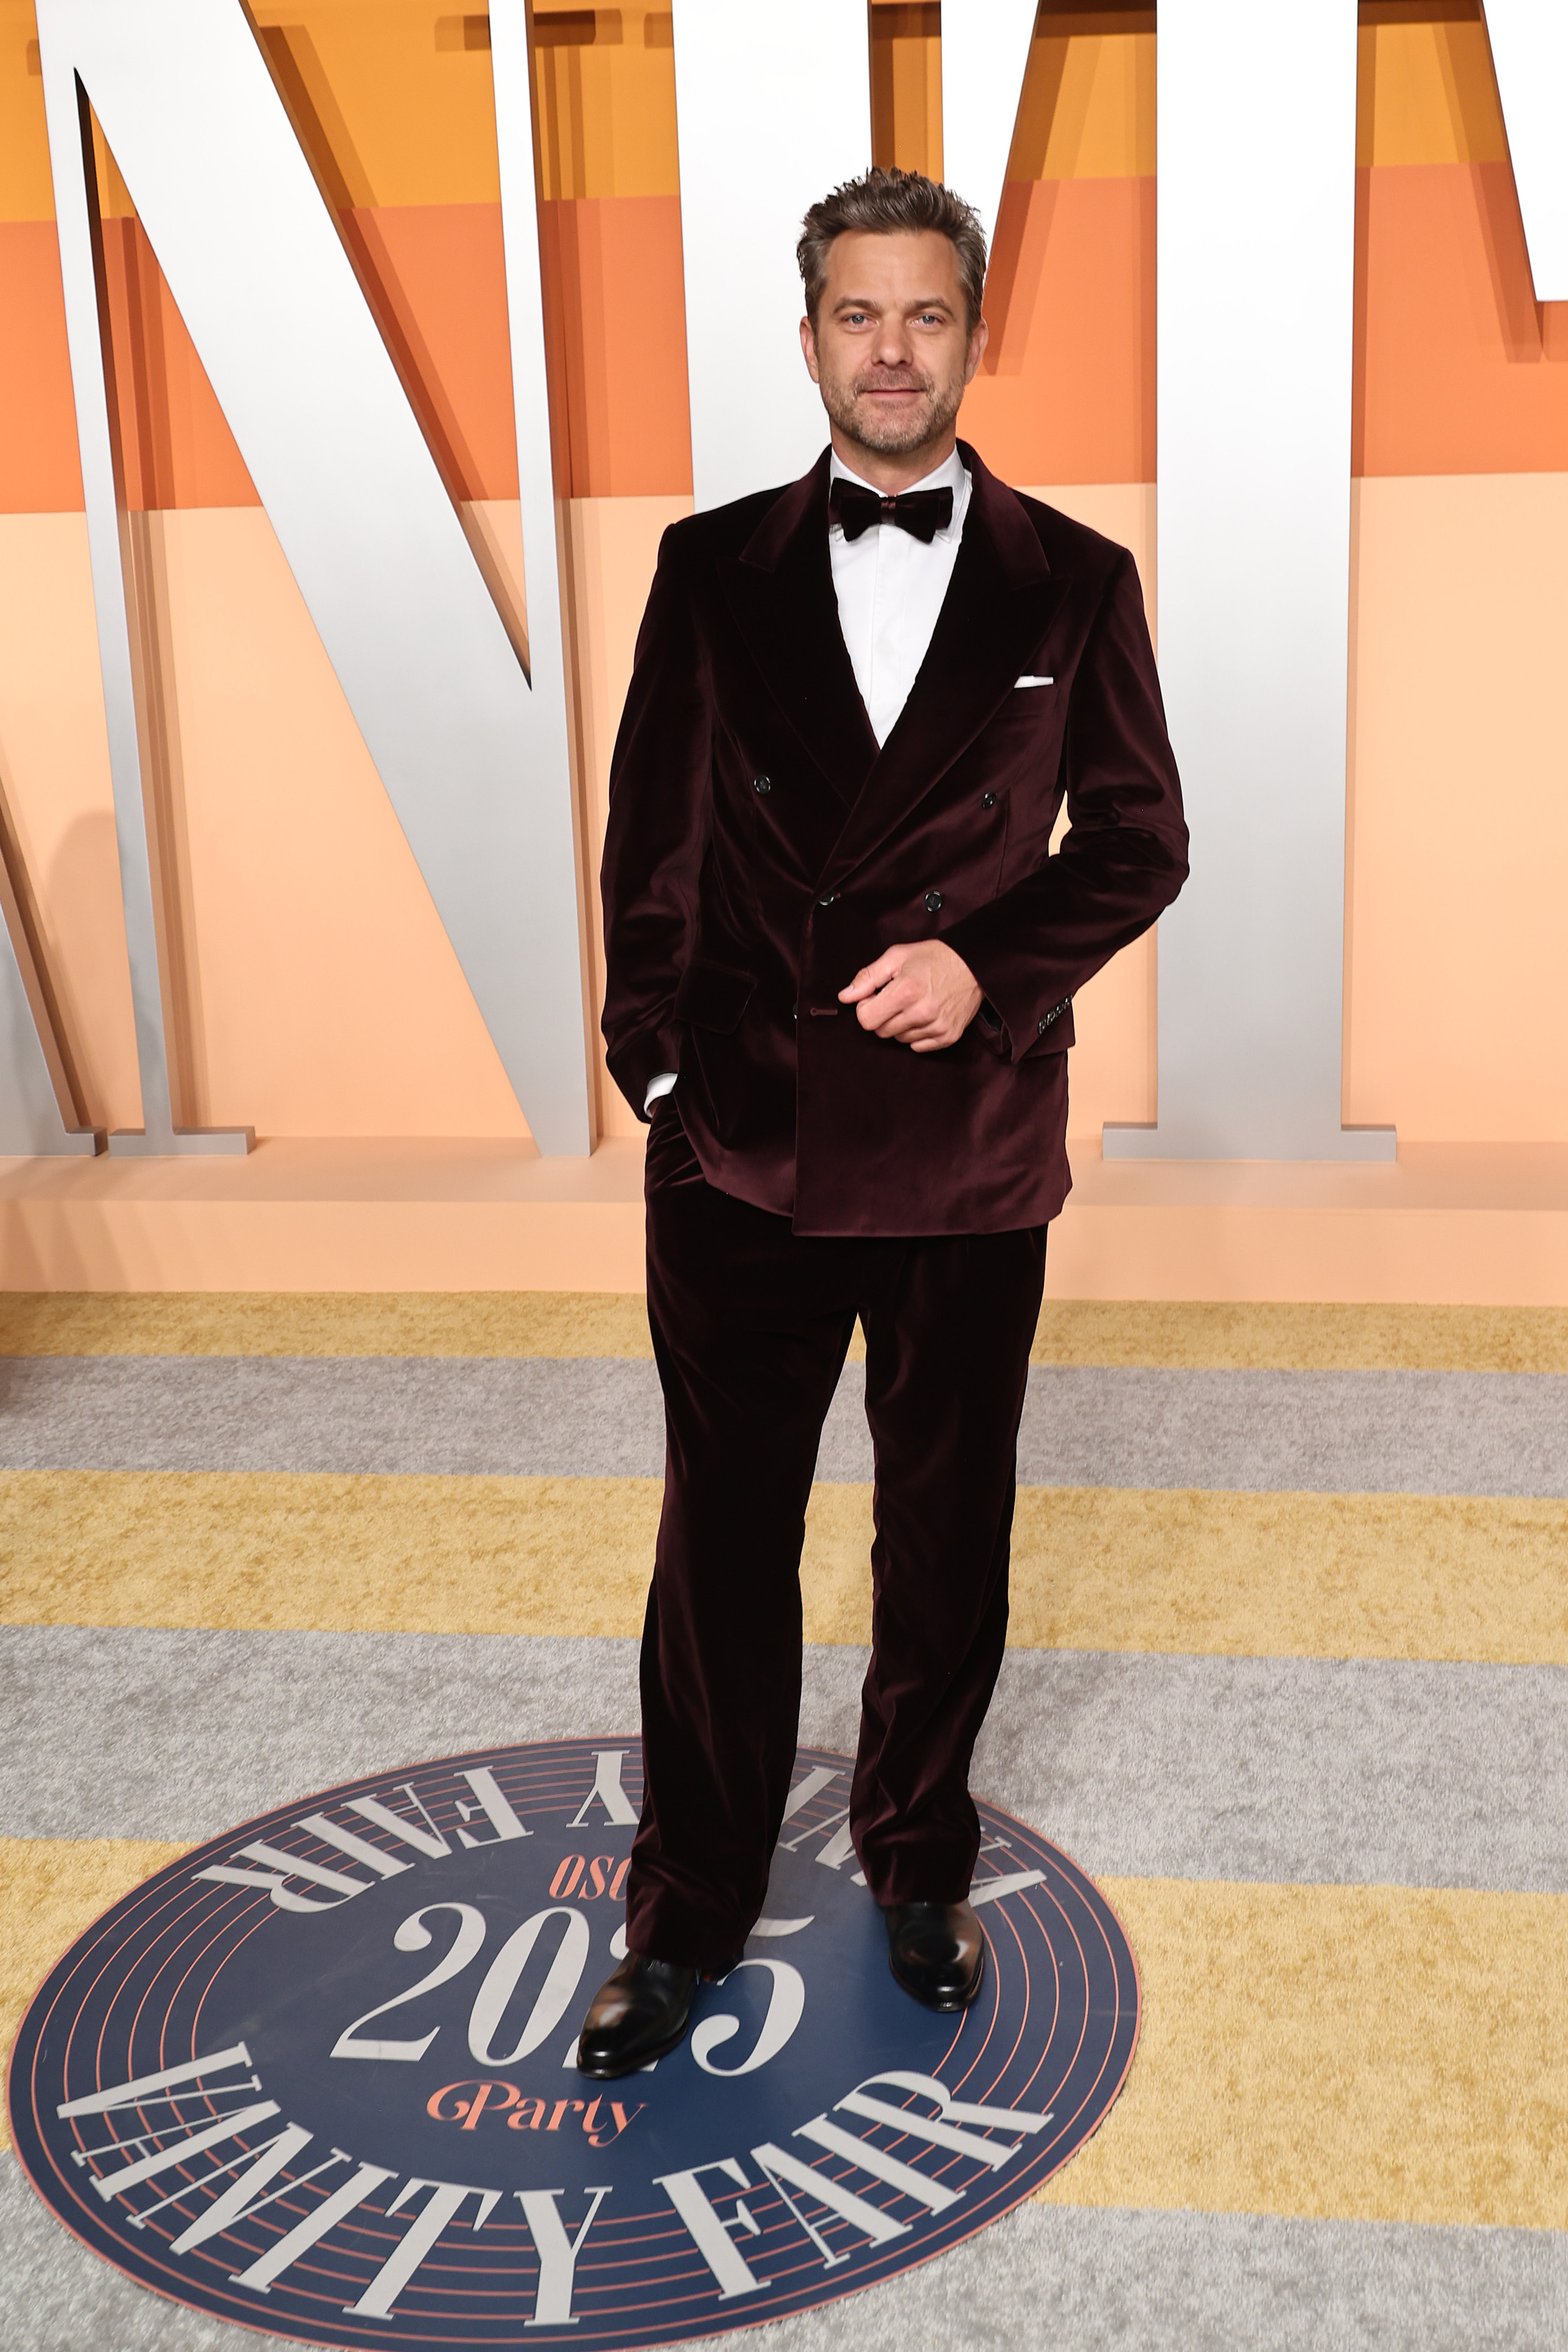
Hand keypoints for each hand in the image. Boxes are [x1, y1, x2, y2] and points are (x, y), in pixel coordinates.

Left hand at [839, 940, 982, 1051]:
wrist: (974, 963)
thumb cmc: (934, 957)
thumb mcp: (897, 957)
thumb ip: (868, 977)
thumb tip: (845, 997)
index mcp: (905, 991)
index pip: (866, 1020)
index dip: (866, 1008)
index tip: (875, 997)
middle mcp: (921, 1012)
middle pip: (881, 1032)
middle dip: (883, 1016)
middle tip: (896, 999)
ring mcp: (937, 1026)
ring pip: (899, 1039)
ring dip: (900, 1025)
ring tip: (914, 1004)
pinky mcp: (949, 1036)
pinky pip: (918, 1046)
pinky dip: (917, 1034)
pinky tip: (925, 1015)